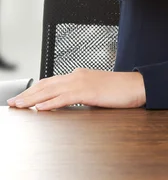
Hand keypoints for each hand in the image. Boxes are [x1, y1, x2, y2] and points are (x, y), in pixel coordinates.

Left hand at [7, 69, 145, 110]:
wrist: (136, 85)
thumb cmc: (119, 89)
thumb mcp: (96, 91)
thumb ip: (81, 94)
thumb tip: (68, 103)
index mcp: (79, 75)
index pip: (51, 81)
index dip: (35, 89)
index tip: (23, 96)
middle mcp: (77, 75)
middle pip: (47, 85)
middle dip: (28, 94)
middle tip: (14, 101)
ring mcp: (82, 82)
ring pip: (51, 90)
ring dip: (33, 99)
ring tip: (20, 105)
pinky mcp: (87, 92)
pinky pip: (64, 98)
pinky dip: (50, 103)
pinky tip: (41, 108)